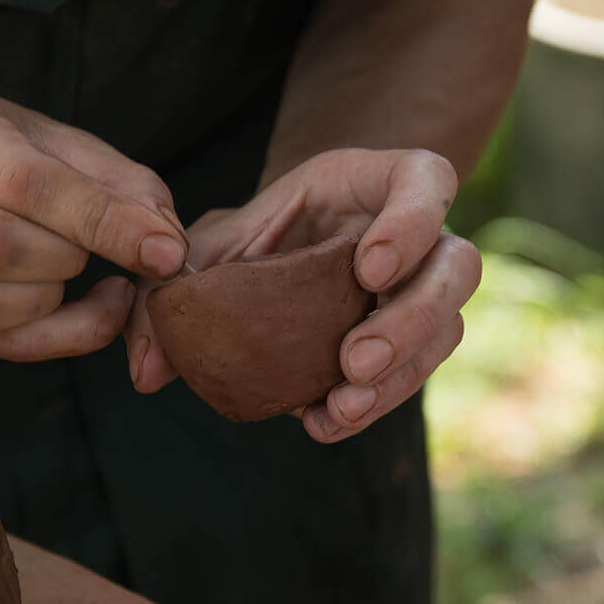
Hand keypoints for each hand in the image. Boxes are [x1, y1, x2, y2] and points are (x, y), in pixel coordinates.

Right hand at [0, 86, 187, 359]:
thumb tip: (169, 248)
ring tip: (70, 272)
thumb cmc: (2, 154)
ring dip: (51, 300)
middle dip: (66, 258)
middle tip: (88, 249)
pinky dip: (51, 336)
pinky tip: (76, 310)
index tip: (165, 251)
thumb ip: (125, 187)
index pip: (23, 182)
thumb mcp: (62, 145)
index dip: (103, 222)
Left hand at [124, 148, 477, 442]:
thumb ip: (174, 288)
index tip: (367, 270)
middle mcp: (419, 237)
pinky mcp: (413, 344)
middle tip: (354, 361)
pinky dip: (375, 404)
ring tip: (341, 405)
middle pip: (456, 268)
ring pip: (447, 330)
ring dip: (400, 375)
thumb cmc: (255, 236)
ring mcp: (424, 293)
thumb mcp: (211, 245)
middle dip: (410, 320)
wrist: (276, 262)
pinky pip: (415, 376)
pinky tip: (326, 421)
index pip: (427, 182)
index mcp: (378, 183)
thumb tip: (147, 369)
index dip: (410, 223)